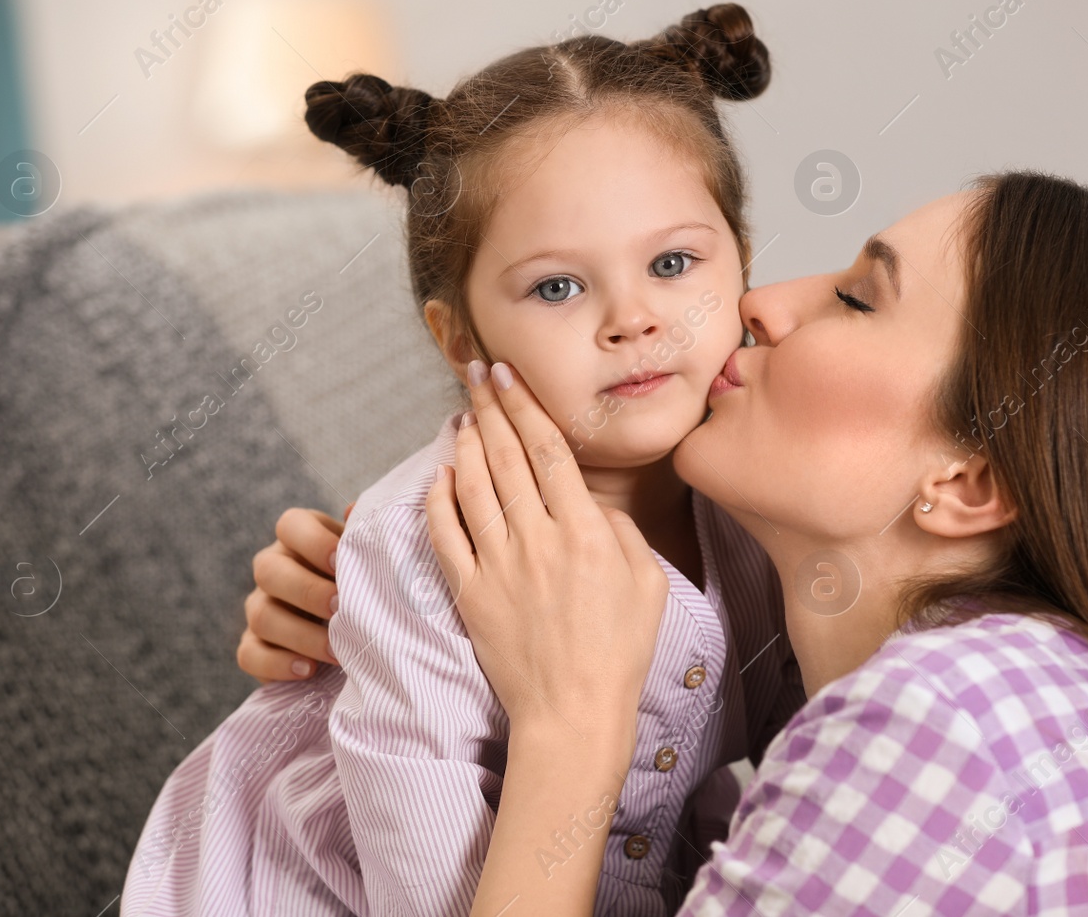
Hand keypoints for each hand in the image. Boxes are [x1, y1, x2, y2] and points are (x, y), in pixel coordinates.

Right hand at [236, 504, 348, 681]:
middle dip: (308, 591)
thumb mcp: (366, 557)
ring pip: (262, 615)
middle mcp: (272, 568)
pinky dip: (278, 664)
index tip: (342, 562)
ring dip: (302, 635)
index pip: (289, 524)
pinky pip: (249, 654)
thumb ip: (363, 536)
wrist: (351, 630)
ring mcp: (258, 607)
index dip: (313, 541)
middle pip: (268, 570)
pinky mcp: (252, 646)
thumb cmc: (362, 582)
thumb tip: (354, 511)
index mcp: (299, 539)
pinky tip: (308, 670)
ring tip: (338, 650)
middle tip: (342, 608)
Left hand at [426, 361, 669, 916]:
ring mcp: (499, 565)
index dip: (525, 406)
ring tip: (460, 414)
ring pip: (473, 486)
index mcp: (587, 532)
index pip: (549, 451)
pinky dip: (439, 498)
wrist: (573, 714)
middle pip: (506, 457)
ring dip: (465, 443)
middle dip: (489, 407)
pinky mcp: (471, 592)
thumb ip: (621, 531)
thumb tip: (590, 504)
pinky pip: (446, 534)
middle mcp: (539, 540)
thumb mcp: (648, 582)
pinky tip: (440, 474)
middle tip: (476, 373)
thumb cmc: (620, 652)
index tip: (509, 376)